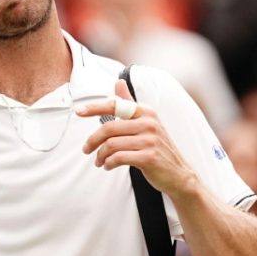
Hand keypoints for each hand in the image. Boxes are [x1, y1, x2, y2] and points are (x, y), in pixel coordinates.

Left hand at [77, 80, 197, 197]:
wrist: (179, 173)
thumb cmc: (158, 147)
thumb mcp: (146, 122)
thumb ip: (130, 104)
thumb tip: (118, 82)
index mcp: (146, 111)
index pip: (115, 105)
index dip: (94, 107)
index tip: (77, 110)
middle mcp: (149, 123)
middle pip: (108, 128)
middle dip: (92, 140)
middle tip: (86, 149)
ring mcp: (150, 140)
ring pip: (111, 145)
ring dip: (100, 155)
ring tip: (99, 161)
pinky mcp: (149, 157)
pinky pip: (119, 158)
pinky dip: (109, 163)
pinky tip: (108, 166)